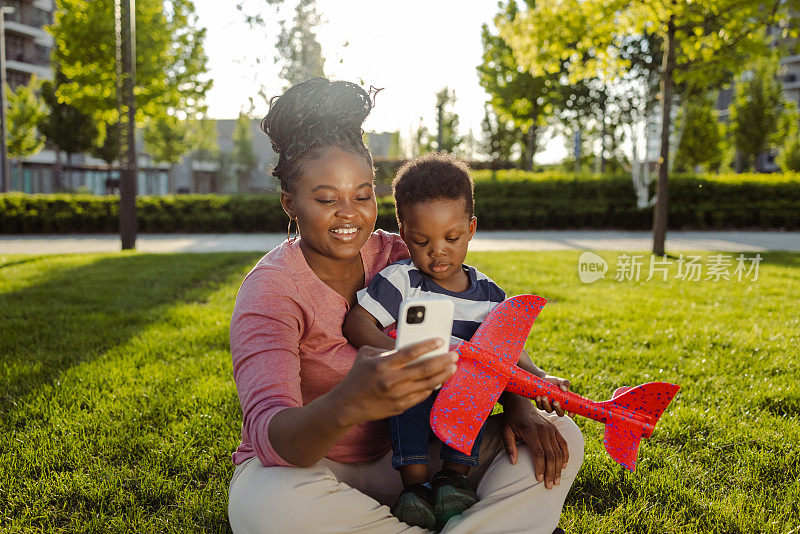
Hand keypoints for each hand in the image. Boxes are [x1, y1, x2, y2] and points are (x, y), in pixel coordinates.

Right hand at [331, 339, 457, 426]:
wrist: (347, 405)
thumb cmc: (358, 376)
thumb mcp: (366, 355)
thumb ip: (386, 349)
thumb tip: (409, 346)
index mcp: (382, 365)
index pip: (410, 353)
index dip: (427, 345)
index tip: (440, 340)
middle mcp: (391, 381)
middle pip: (424, 369)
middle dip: (443, 361)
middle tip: (454, 355)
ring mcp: (396, 396)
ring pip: (427, 384)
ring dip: (442, 375)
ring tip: (452, 367)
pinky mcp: (399, 407)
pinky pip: (421, 396)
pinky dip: (431, 387)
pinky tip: (439, 380)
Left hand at [500, 395, 568, 489]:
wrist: (521, 404)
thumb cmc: (511, 421)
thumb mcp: (505, 431)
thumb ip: (509, 446)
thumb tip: (513, 462)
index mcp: (531, 431)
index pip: (538, 453)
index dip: (540, 467)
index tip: (539, 480)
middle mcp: (543, 430)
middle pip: (551, 455)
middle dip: (551, 472)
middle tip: (549, 486)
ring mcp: (551, 429)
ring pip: (559, 451)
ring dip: (559, 468)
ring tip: (557, 481)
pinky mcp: (555, 429)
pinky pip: (563, 443)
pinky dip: (566, 455)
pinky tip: (564, 466)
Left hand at [534, 375, 571, 416]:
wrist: (542, 379)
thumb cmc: (554, 381)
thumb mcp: (560, 381)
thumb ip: (564, 383)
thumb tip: (564, 389)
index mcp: (565, 401)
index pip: (570, 410)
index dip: (572, 413)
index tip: (570, 414)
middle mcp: (557, 405)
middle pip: (560, 413)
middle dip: (558, 409)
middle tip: (555, 402)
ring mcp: (549, 406)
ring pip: (549, 410)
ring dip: (546, 405)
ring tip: (544, 397)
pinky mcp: (541, 404)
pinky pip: (540, 407)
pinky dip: (539, 403)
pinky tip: (538, 397)